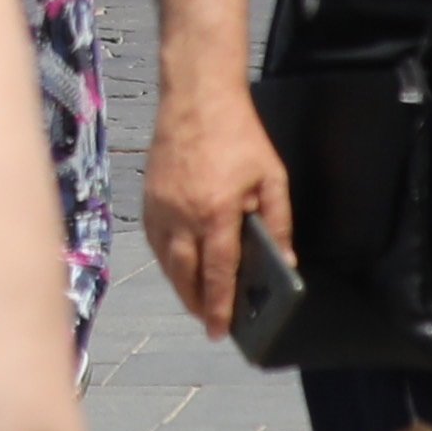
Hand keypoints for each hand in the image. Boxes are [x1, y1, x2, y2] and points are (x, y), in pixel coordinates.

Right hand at [137, 80, 293, 340]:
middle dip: (196, 304)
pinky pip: (153, 240)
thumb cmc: (239, 136)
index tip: (221, 331)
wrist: (195, 99)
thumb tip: (284, 261)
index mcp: (216, 212)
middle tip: (209, 322)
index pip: (218, 272)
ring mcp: (160, 206)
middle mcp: (182, 215)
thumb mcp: (272, 178)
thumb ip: (278, 222)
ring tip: (195, 300)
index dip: (220, 306)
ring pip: (165, 261)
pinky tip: (177, 265)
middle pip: (185, 275)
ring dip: (179, 285)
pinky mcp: (147, 197)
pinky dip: (165, 260)